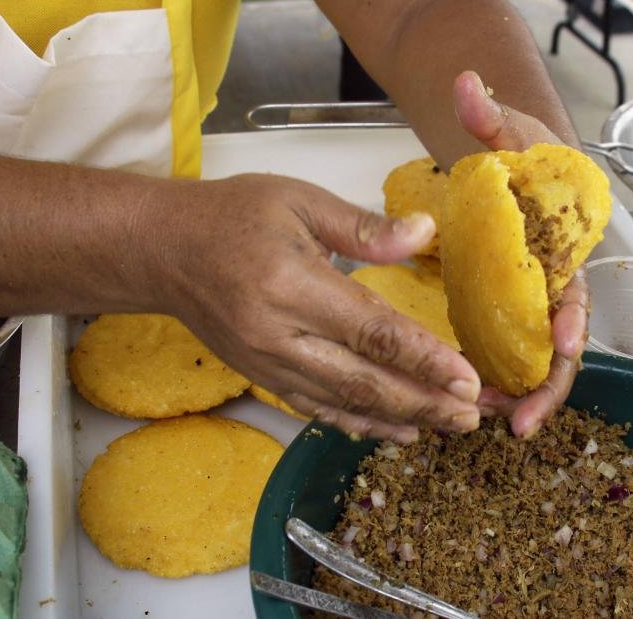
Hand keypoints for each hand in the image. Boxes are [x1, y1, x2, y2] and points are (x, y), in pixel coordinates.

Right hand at [151, 174, 481, 443]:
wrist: (160, 250)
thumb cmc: (229, 217)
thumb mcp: (299, 201)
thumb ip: (365, 226)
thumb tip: (425, 233)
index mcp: (291, 286)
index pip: (373, 332)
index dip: (424, 360)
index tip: (467, 380)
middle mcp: (278, 335)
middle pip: (364, 381)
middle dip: (424, 402)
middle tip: (473, 416)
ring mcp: (267, 363)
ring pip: (343, 403)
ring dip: (399, 419)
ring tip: (447, 428)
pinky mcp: (261, 376)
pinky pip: (317, 408)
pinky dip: (358, 423)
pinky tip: (394, 430)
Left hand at [453, 70, 589, 437]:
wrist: (512, 173)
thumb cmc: (522, 157)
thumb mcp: (508, 133)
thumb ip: (490, 117)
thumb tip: (466, 86)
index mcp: (565, 252)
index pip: (578, 293)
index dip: (574, 321)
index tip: (565, 345)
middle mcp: (553, 288)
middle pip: (562, 349)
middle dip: (547, 388)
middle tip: (523, 423)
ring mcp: (528, 308)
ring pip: (533, 365)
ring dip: (516, 399)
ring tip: (487, 429)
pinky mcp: (502, 318)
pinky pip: (503, 361)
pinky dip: (492, 387)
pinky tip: (464, 407)